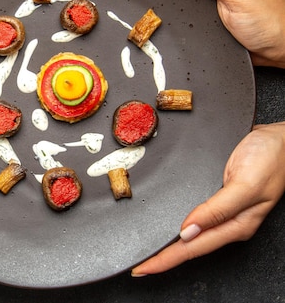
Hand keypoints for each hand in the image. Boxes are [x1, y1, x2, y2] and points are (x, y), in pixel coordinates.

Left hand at [131, 122, 284, 275]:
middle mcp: (227, 221)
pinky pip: (192, 214)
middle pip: (188, 246)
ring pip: (189, 233)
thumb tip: (187, 230)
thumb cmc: (272, 159)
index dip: (166, 260)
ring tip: (147, 252)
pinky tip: (166, 225)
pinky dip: (175, 223)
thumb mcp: (246, 184)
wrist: (282, 139)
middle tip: (137, 266)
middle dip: (162, 257)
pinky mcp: (217, 196)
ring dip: (167, 242)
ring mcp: (222, 210)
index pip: (193, 248)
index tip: (142, 269)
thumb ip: (218, 209)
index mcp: (235, 224)